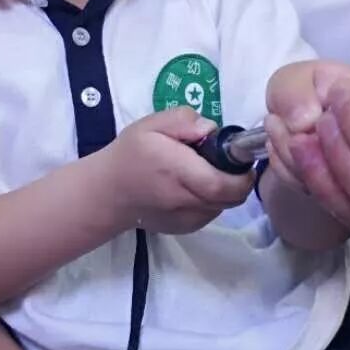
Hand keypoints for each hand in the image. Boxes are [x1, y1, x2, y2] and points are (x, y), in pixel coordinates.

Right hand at [108, 108, 253, 233]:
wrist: (108, 193)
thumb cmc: (130, 154)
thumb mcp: (151, 124)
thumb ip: (183, 120)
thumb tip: (211, 129)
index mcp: (178, 171)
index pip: (224, 183)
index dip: (241, 173)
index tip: (239, 156)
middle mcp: (186, 200)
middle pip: (232, 197)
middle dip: (238, 179)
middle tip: (225, 161)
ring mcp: (188, 219)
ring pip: (225, 205)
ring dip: (225, 189)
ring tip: (205, 172)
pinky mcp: (186, 228)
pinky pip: (212, 212)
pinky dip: (212, 199)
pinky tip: (194, 186)